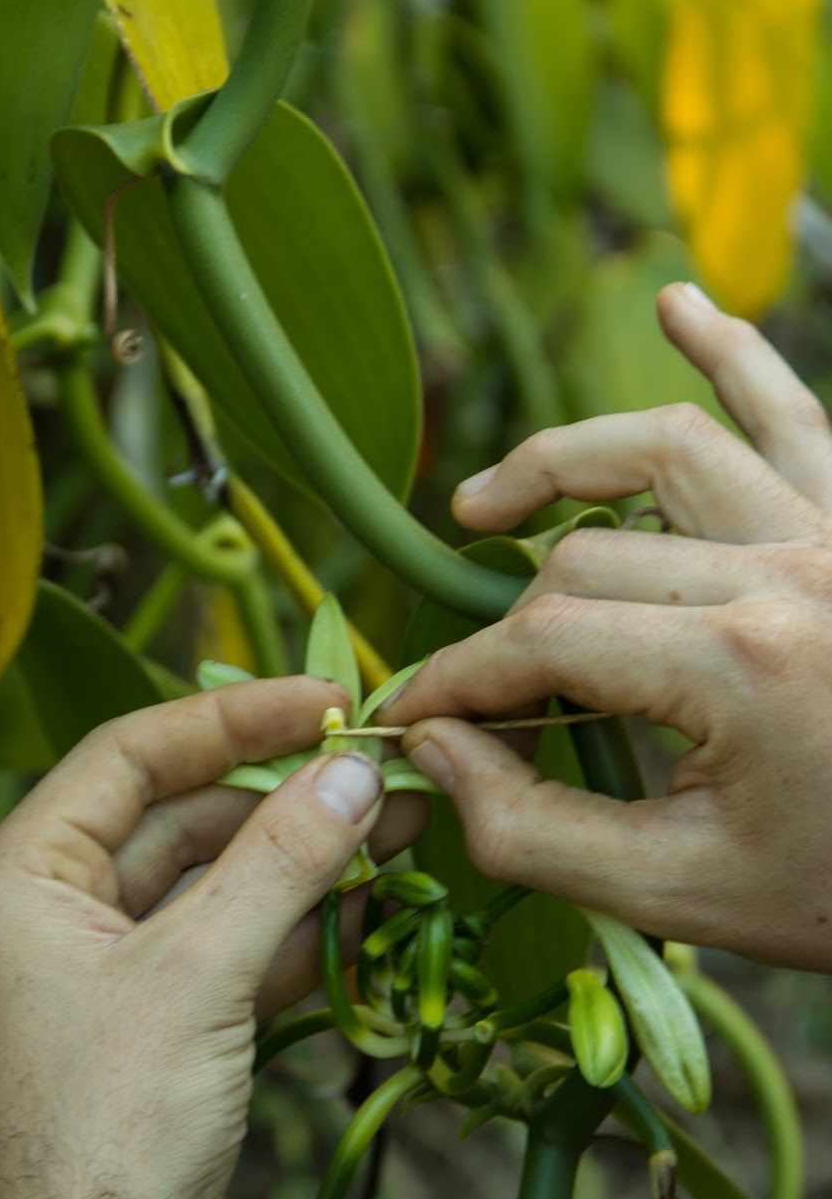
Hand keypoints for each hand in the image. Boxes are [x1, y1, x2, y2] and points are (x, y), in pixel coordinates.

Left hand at [0, 676, 421, 1198]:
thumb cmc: (113, 1125)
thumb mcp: (201, 971)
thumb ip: (282, 859)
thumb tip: (357, 771)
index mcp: (14, 879)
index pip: (128, 755)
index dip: (231, 718)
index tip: (326, 697)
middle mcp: (44, 915)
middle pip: (175, 818)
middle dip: (279, 797)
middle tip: (377, 769)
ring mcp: (97, 974)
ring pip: (208, 885)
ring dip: (296, 861)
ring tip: (394, 827)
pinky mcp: (146, 1027)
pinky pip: (221, 948)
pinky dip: (287, 927)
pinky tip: (363, 900)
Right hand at [382, 282, 831, 970]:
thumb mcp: (677, 894)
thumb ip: (532, 831)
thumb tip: (437, 748)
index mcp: (741, 667)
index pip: (540, 642)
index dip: (454, 679)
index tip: (406, 714)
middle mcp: (789, 572)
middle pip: (585, 561)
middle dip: (504, 628)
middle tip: (471, 691)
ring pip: (668, 446)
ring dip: (565, 460)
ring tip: (485, 504)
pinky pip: (793, 411)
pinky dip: (732, 355)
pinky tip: (678, 304)